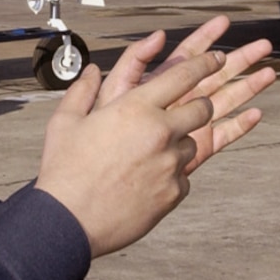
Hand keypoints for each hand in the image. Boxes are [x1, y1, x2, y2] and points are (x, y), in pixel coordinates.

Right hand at [35, 24, 269, 256]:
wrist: (68, 221)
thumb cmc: (64, 170)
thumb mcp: (65, 122)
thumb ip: (82, 91)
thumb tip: (91, 71)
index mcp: (135, 108)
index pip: (184, 75)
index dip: (205, 63)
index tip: (216, 58)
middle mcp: (160, 132)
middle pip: (203, 108)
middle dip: (200, 105)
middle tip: (190, 107)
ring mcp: (170, 164)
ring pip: (194, 143)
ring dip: (181, 142)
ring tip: (150, 154)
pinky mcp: (174, 192)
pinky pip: (184, 175)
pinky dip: (171, 174)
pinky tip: (145, 180)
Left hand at [95, 16, 275, 171]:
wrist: (96, 191)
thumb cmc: (93, 145)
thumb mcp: (111, 93)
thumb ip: (132, 64)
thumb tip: (158, 36)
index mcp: (156, 88)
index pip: (186, 56)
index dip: (205, 38)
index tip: (223, 22)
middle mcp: (176, 105)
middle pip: (214, 76)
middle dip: (239, 59)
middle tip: (263, 45)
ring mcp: (188, 128)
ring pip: (224, 102)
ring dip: (247, 87)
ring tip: (269, 73)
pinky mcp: (195, 152)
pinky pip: (222, 136)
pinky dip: (240, 126)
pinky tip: (256, 114)